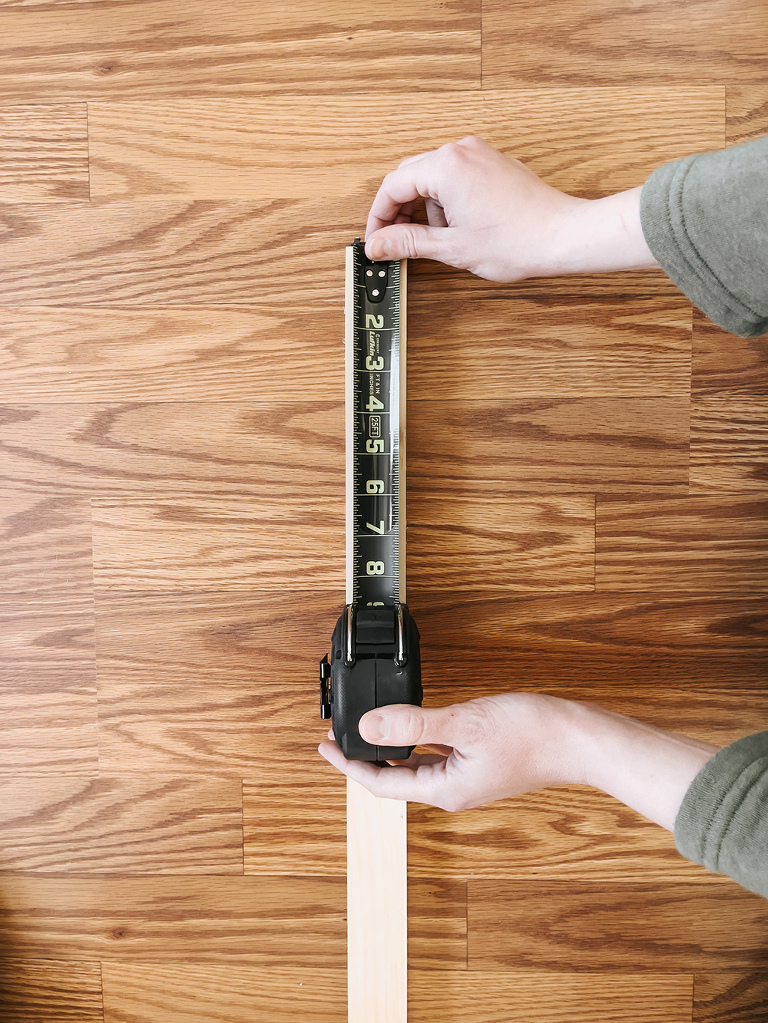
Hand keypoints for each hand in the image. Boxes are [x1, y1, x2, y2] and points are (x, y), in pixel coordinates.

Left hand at [317, 693, 583, 811]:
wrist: (578, 739)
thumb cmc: (532, 735)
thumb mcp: (465, 723)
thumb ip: (414, 724)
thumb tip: (369, 726)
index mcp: (444, 790)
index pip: (380, 785)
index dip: (348, 766)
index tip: (323, 748)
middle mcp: (452, 790)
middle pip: (393, 780)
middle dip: (363, 759)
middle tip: (337, 738)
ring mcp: (466, 778)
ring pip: (413, 768)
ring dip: (387, 751)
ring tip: (366, 733)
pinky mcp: (478, 763)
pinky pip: (434, 756)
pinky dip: (414, 743)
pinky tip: (412, 727)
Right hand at [364, 135, 657, 280]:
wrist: (563, 236)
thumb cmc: (518, 241)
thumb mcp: (452, 247)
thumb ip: (408, 242)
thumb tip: (377, 245)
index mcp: (446, 167)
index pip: (392, 186)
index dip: (378, 217)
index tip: (377, 242)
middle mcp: (461, 151)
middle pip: (410, 177)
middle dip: (399, 212)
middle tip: (397, 243)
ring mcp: (479, 154)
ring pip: (432, 177)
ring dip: (426, 209)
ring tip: (443, 240)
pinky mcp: (493, 164)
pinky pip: (455, 177)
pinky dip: (447, 201)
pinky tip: (460, 228)